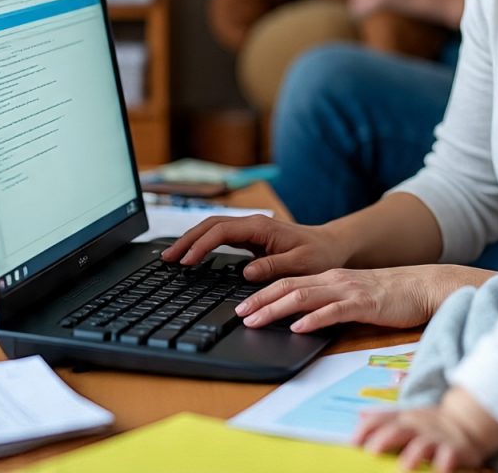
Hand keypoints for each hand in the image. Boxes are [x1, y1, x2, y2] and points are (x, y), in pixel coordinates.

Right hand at [159, 215, 347, 281]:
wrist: (331, 246)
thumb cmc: (318, 254)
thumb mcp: (300, 264)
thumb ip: (274, 266)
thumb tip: (246, 272)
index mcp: (261, 227)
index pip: (222, 230)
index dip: (201, 244)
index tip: (186, 261)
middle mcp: (252, 224)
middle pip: (210, 225)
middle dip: (187, 240)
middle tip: (166, 259)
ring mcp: (250, 230)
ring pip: (212, 229)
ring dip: (191, 241)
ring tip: (172, 257)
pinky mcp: (250, 238)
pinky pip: (220, 237)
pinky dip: (202, 244)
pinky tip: (192, 256)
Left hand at [235, 265, 440, 332]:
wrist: (423, 286)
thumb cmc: (390, 296)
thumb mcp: (354, 296)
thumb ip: (330, 304)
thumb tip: (302, 320)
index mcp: (330, 278)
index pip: (288, 282)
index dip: (263, 293)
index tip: (241, 307)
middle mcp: (334, 280)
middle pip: (289, 287)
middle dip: (260, 300)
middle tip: (238, 315)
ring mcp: (348, 290)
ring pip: (304, 297)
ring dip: (276, 309)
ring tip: (256, 321)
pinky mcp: (364, 304)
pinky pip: (333, 311)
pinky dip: (313, 319)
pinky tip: (298, 329)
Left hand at [355, 395, 497, 472]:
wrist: (466, 422)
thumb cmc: (429, 426)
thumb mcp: (407, 417)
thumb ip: (386, 419)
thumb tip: (360, 415)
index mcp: (404, 418)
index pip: (380, 419)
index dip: (365, 429)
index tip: (353, 443)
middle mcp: (418, 426)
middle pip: (398, 430)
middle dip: (384, 439)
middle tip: (371, 452)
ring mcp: (435, 438)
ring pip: (423, 445)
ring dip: (413, 454)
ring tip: (404, 466)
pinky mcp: (454, 450)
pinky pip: (449, 457)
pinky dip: (444, 465)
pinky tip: (440, 472)